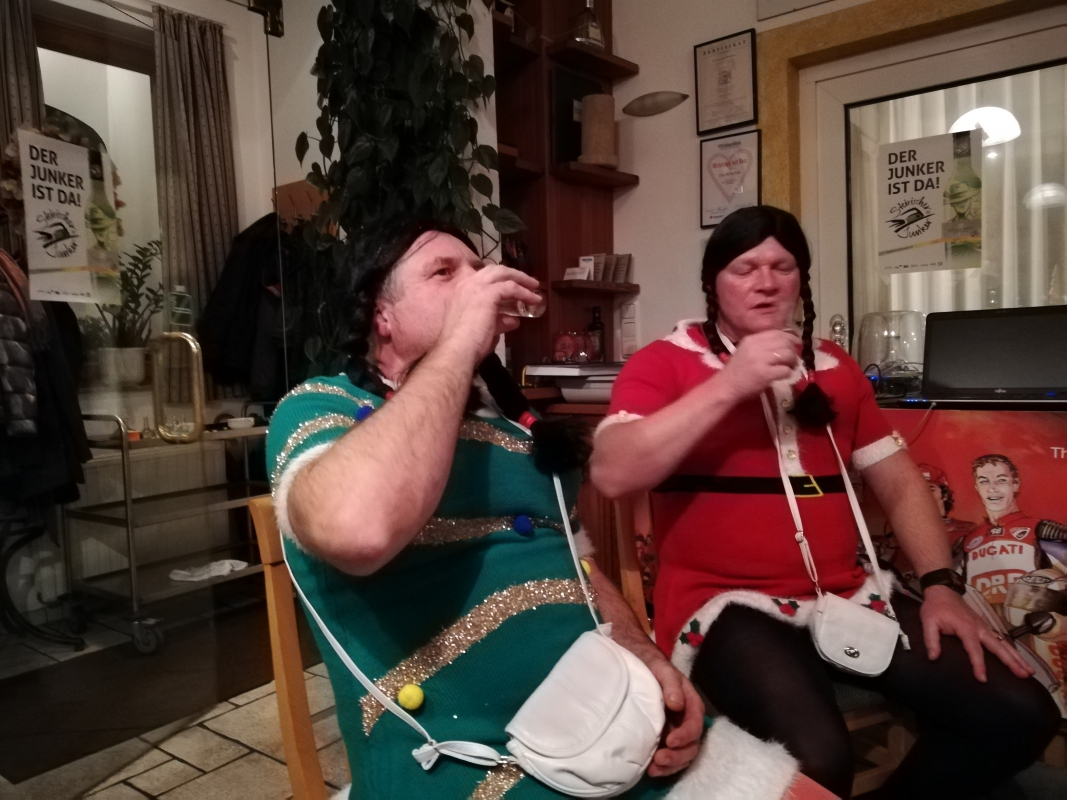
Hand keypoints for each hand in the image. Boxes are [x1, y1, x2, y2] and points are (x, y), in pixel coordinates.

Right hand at [436, 264, 539, 363]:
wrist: (457, 351)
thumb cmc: (465, 345)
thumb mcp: (484, 329)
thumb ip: (498, 322)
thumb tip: (513, 321)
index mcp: (460, 291)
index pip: (482, 278)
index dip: (498, 280)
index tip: (511, 285)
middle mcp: (466, 284)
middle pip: (493, 270)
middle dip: (511, 274)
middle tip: (526, 282)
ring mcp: (476, 286)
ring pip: (502, 273)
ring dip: (520, 279)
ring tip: (534, 286)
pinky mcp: (488, 293)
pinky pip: (511, 287)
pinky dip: (524, 292)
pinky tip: (534, 299)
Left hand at [630, 643, 704, 776]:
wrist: (629, 658)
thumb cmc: (646, 661)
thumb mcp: (658, 666)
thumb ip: (670, 682)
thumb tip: (677, 705)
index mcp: (689, 702)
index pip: (695, 723)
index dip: (686, 735)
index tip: (670, 741)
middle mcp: (684, 718)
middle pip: (691, 744)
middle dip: (678, 755)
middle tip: (659, 760)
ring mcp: (672, 728)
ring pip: (681, 754)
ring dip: (671, 765)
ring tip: (653, 769)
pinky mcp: (659, 736)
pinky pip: (668, 755)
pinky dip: (662, 766)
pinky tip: (649, 769)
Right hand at [718, 329, 800, 400]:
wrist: (726, 386)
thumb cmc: (737, 370)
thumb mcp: (746, 350)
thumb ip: (762, 344)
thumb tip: (785, 342)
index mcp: (752, 339)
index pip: (777, 332)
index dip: (790, 337)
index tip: (796, 343)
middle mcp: (756, 346)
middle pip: (784, 342)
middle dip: (793, 350)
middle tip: (793, 358)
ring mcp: (761, 360)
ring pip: (787, 354)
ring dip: (793, 361)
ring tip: (791, 367)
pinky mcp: (765, 374)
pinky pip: (785, 370)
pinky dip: (788, 373)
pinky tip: (785, 375)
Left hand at [921, 585, 1033, 681]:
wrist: (943, 591)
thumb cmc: (935, 607)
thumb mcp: (928, 622)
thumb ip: (931, 640)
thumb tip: (934, 658)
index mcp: (966, 628)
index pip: (974, 650)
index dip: (978, 665)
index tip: (983, 679)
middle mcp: (980, 628)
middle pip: (999, 647)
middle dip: (1012, 662)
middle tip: (1024, 675)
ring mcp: (985, 627)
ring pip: (1004, 644)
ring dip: (1017, 658)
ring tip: (1029, 672)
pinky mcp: (985, 628)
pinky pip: (1001, 641)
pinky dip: (1011, 651)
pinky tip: (1019, 661)